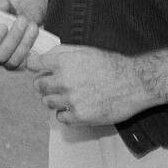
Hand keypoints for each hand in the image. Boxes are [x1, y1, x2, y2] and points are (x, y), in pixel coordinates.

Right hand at [0, 0, 48, 70]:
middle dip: (13, 38)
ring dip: (24, 42)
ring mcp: (3, 62)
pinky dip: (30, 47)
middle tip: (22, 19)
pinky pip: (24, 63)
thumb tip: (2, 6)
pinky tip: (35, 32)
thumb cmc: (3, 9)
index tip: (3, 26)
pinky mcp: (17, 64)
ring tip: (32, 24)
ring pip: (13, 60)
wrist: (17, 16)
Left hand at [27, 46, 158, 125]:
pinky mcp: (80, 116)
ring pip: (47, 102)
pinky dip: (65, 114)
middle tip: (55, 84)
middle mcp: (64, 80)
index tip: (37, 68)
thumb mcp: (84, 50)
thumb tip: (42, 55)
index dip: (34, 66)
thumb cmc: (110, 64)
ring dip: (54, 99)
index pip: (33, 64)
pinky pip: (61, 117)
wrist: (134, 83)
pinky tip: (75, 107)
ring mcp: (71, 100)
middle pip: (38, 85)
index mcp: (63, 61)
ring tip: (67, 96)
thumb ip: (61, 52)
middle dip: (44, 84)